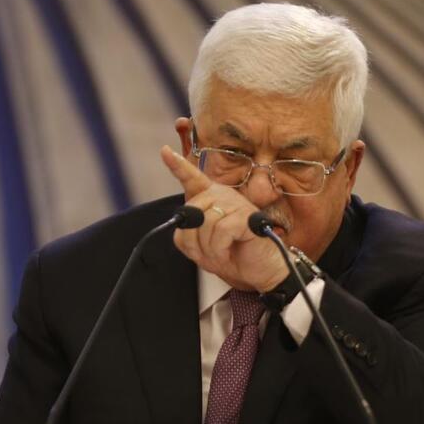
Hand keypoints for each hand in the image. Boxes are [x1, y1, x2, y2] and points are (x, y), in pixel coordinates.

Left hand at [160, 145, 288, 291]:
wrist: (259, 272)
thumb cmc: (232, 256)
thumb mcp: (200, 247)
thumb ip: (186, 233)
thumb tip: (186, 222)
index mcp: (211, 199)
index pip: (192, 178)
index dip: (177, 165)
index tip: (165, 151)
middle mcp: (223, 195)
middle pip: (189, 214)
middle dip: (194, 241)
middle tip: (209, 252)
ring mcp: (236, 203)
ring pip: (204, 224)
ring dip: (208, 248)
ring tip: (222, 252)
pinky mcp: (246, 215)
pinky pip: (220, 231)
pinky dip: (220, 249)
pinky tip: (229, 251)